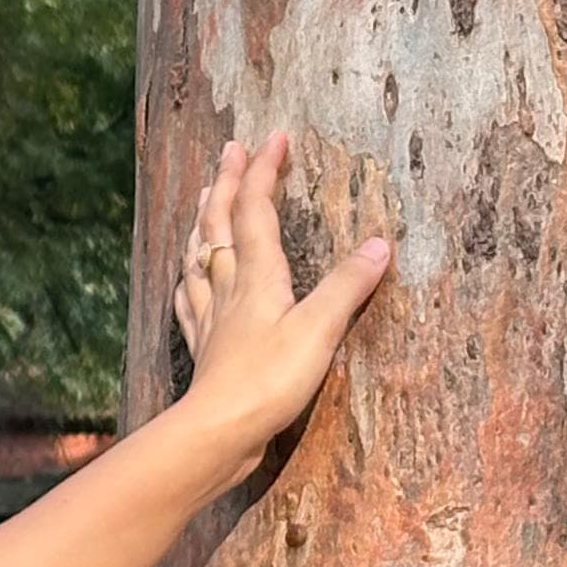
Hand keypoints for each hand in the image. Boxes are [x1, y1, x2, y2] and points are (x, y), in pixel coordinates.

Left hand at [172, 130, 389, 486]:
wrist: (219, 430)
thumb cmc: (270, 380)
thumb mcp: (320, 329)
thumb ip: (347, 285)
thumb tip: (379, 243)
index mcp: (257, 275)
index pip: (256, 209)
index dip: (264, 171)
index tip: (273, 136)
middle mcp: (228, 286)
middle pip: (220, 222)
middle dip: (228, 181)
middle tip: (231, 149)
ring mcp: (212, 316)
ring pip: (201, 254)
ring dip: (204, 220)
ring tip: (204, 198)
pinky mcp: (204, 347)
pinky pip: (191, 298)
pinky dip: (190, 276)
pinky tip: (186, 278)